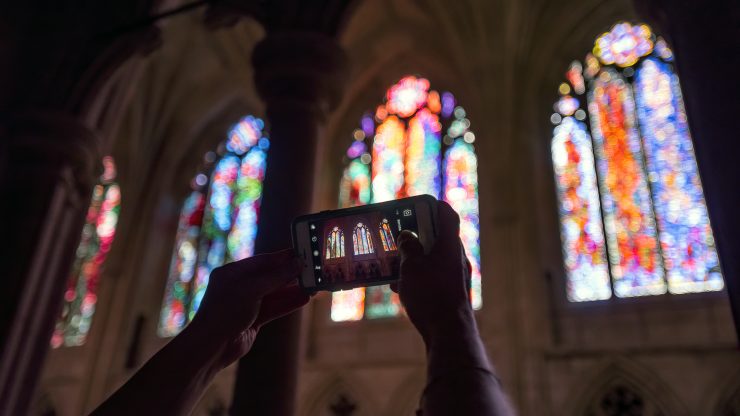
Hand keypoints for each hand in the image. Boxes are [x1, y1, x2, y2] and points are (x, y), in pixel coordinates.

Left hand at [187, 249, 309, 367]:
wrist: (212, 346)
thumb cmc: (226, 311)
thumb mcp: (252, 289)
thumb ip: (277, 276)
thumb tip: (297, 263)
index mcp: (232, 273)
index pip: (262, 262)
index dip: (282, 258)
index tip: (301, 253)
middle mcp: (238, 287)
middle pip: (270, 277)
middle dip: (290, 274)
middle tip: (312, 269)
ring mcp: (246, 305)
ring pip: (275, 294)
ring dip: (293, 290)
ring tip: (314, 285)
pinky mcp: (253, 321)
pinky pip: (274, 309)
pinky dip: (289, 304)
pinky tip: (305, 298)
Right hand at [392, 201, 474, 344]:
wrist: (448, 333)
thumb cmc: (431, 295)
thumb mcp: (411, 266)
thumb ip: (408, 248)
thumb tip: (407, 236)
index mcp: (450, 245)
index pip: (447, 215)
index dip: (434, 205)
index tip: (419, 203)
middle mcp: (456, 259)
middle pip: (438, 237)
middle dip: (418, 234)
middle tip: (399, 231)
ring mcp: (455, 277)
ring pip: (433, 259)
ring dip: (414, 257)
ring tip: (394, 259)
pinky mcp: (451, 294)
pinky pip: (433, 278)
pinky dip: (418, 277)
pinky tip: (399, 286)